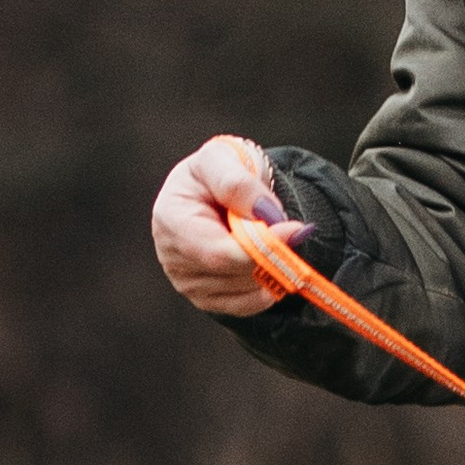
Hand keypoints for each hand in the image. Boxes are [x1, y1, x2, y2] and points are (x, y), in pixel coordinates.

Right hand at [150, 135, 305, 316]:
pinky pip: (245, 305)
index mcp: (171, 220)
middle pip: (233, 274)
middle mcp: (173, 257)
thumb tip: (268, 215)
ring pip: (244, 291)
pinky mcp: (205, 299)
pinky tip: (268, 262)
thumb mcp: (223, 159)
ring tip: (267, 237)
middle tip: (291, 232)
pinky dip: (266, 286)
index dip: (259, 246)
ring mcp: (187, 283)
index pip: (217, 252)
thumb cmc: (217, 171)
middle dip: (268, 255)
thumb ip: (239, 184)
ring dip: (268, 268)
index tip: (293, 230)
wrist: (215, 190)